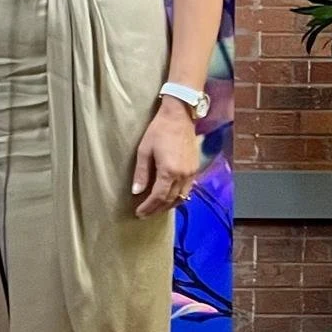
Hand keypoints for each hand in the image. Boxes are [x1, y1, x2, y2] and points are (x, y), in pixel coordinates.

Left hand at [131, 101, 199, 217]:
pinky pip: (188, 189)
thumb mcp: (144, 151)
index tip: (139, 213)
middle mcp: (183, 175)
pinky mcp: (195, 168)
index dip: (148, 207)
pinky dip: (178, 196)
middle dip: (157, 209)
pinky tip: (170, 197)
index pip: (158, 197)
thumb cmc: (158, 131)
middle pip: (171, 200)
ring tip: (156, 208)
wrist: (179, 116)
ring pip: (182, 197)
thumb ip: (141, 173)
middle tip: (145, 214)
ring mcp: (192, 172)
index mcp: (169, 171)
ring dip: (169, 205)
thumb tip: (136, 192)